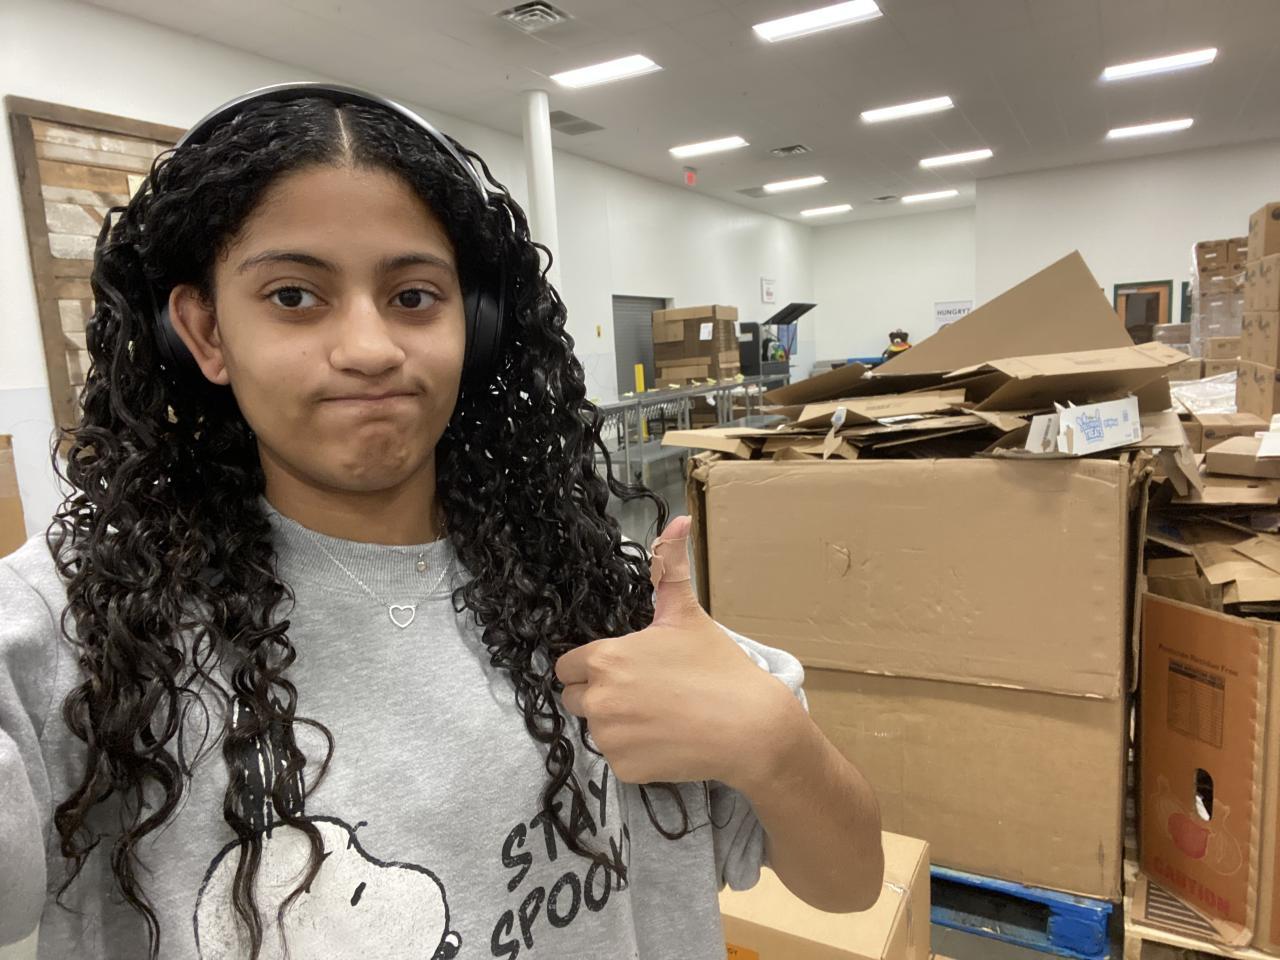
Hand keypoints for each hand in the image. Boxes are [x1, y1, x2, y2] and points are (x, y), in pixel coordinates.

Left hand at [554, 516, 799, 787]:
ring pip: (597, 729)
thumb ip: (670, 566)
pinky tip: (668, 739)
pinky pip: (618, 758)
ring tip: (661, 715)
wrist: (751, 729)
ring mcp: (609, 738)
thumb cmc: (717, 667)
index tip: (624, 668)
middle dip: (600, 695)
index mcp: (606, 659)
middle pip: (575, 698)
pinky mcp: (624, 769)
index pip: (567, 666)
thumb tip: (679, 517)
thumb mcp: (688, 614)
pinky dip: (637, 753)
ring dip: (619, 724)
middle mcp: (598, 700)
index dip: (592, 666)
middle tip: (644, 691)